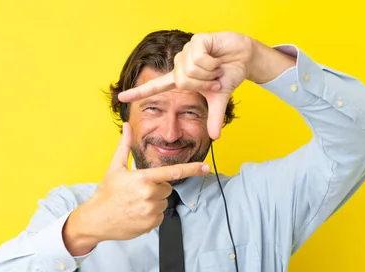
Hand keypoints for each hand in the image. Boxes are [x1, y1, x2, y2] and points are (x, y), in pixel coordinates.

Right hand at [64, 123, 209, 253]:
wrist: (96, 219)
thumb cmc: (106, 193)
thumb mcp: (115, 168)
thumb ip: (124, 146)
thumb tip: (127, 126)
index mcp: (143, 178)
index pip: (173, 172)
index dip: (192, 169)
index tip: (206, 167)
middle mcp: (149, 194)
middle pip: (167, 188)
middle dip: (156, 188)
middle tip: (137, 192)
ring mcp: (150, 211)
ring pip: (163, 202)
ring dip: (153, 202)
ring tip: (135, 203)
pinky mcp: (151, 224)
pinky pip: (159, 216)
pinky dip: (151, 216)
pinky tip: (136, 214)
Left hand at [118, 32, 254, 139]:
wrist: (244, 57)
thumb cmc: (228, 74)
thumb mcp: (219, 99)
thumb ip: (214, 117)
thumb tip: (215, 137)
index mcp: (180, 79)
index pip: (155, 87)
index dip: (138, 93)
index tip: (121, 97)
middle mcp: (180, 65)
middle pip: (182, 81)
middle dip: (203, 84)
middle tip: (215, 79)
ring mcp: (186, 51)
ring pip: (191, 70)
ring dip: (210, 73)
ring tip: (217, 67)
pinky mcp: (196, 40)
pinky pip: (199, 59)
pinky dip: (213, 63)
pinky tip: (218, 57)